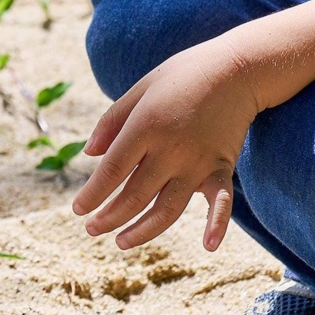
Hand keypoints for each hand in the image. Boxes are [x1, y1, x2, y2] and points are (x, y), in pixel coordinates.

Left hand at [72, 35, 260, 251]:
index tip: (78, 210)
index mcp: (145, 127)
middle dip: (109, 217)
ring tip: (120, 242)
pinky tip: (208, 246)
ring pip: (167, 208)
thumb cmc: (181, 76)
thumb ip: (111, 122)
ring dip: (142, 231)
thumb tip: (89, 154)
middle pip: (134, 196)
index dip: (92, 195)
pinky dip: (217, 224)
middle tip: (92, 229)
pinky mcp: (223, 167)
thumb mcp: (139, 90)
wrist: (236, 68)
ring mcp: (198, 162)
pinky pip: (221, 201)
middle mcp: (171, 149)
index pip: (112, 171)